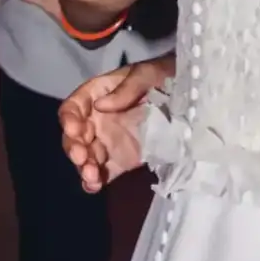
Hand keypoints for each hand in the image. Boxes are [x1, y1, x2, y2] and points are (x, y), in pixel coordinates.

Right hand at [58, 56, 173, 193]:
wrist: (190, 97)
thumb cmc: (164, 77)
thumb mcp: (147, 74)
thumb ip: (125, 88)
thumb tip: (101, 106)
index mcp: (98, 96)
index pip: (73, 108)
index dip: (69, 119)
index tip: (74, 129)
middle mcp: (97, 121)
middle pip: (75, 136)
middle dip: (74, 148)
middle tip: (81, 157)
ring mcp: (108, 142)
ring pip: (86, 157)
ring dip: (84, 167)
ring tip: (91, 176)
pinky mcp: (121, 160)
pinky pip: (103, 171)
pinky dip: (95, 181)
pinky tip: (95, 186)